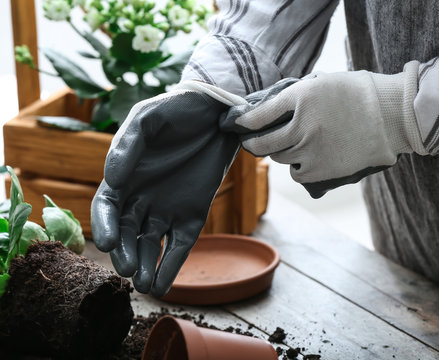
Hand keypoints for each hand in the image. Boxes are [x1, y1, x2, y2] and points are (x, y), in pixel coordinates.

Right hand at [91, 82, 244, 296]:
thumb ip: (128, 145)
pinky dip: (172, 265)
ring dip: (147, 266)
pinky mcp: (193, 214)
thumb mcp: (149, 119)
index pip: (107, 209)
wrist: (218, 112)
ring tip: (146, 285)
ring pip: (151, 244)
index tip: (109, 243)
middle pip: (128, 233)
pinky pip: (180, 245)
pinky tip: (164, 286)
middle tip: (130, 271)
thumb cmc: (177, 111)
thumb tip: (112, 178)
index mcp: (124, 177)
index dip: (105, 227)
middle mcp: (142, 198)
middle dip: (126, 253)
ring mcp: (167, 208)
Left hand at [220, 62, 427, 197]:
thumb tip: (273, 107)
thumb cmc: (359, 95)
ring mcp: (310, 150)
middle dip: (255, 143)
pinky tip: (304, 160)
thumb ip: (297, 95)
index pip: (261, 113)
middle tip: (253, 142)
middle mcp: (302, 125)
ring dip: (280, 153)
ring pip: (280, 158)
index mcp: (302, 98)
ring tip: (287, 148)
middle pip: (264, 142)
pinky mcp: (322, 170)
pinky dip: (297, 168)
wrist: (391, 117)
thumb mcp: (323, 83)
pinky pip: (297, 174)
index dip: (244, 122)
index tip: (238, 126)